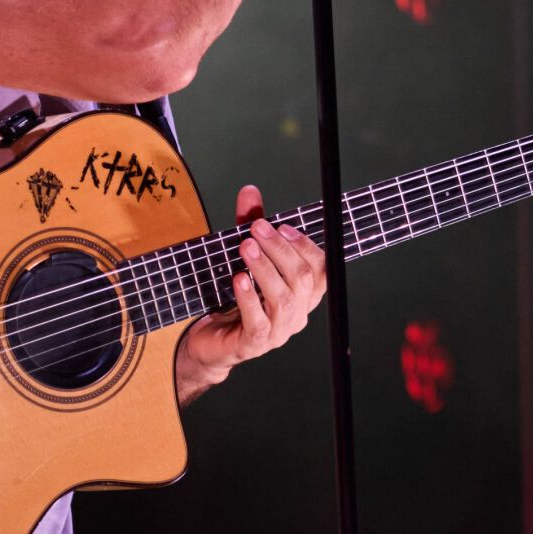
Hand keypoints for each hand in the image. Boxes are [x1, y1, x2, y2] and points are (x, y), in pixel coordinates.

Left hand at [176, 184, 327, 403]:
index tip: (283, 225)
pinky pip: (258, 322)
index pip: (321, 269)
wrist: (211, 340)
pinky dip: (249, 298)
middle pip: (302, 279)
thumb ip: (250, 225)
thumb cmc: (235, 295)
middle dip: (279, 249)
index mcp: (303, 293)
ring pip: (283, 299)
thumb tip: (250, 190)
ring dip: (264, 269)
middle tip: (256, 228)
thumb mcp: (244, 255)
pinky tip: (238, 279)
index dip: (305, 246)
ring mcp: (278, 331)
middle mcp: (297, 313)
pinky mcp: (254, 344)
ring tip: (245, 247)